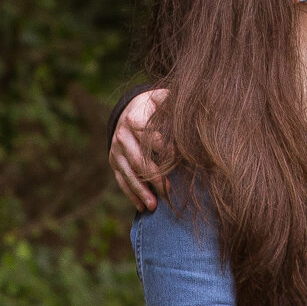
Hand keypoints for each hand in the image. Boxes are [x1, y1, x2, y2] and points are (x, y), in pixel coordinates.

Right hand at [108, 89, 170, 212]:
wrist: (129, 109)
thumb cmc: (153, 106)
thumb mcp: (160, 99)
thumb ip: (171, 102)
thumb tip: (193, 107)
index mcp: (133, 119)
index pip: (148, 137)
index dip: (162, 148)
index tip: (177, 158)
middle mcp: (121, 136)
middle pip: (138, 160)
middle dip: (154, 177)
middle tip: (168, 191)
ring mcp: (115, 151)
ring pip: (128, 174)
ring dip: (141, 191)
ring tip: (154, 206)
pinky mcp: (114, 162)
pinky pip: (121, 181)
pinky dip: (131, 195)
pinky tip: (142, 207)